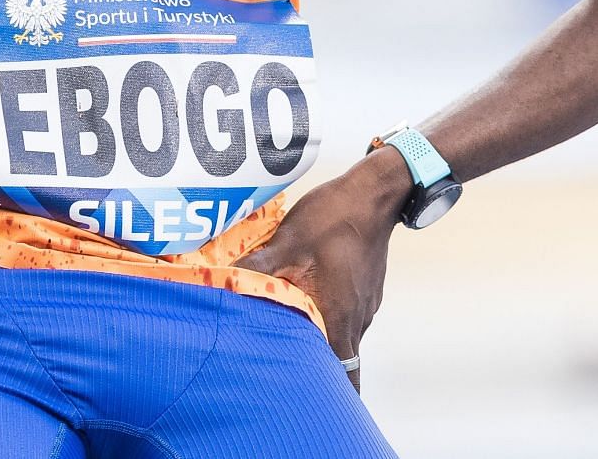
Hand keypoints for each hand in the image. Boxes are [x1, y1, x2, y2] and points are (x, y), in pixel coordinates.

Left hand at [233, 149, 408, 392]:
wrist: (374, 193)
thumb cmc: (334, 217)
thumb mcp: (288, 241)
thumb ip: (257, 268)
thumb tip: (222, 281)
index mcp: (339, 317)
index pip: (338, 374)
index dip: (325, 394)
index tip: (309, 404)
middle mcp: (356, 319)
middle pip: (339, 362)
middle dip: (318, 373)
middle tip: (290, 374)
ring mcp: (364, 304)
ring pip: (342, 337)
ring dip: (320, 341)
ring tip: (292, 339)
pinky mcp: (364, 288)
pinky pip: (345, 315)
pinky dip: (327, 318)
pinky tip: (307, 303)